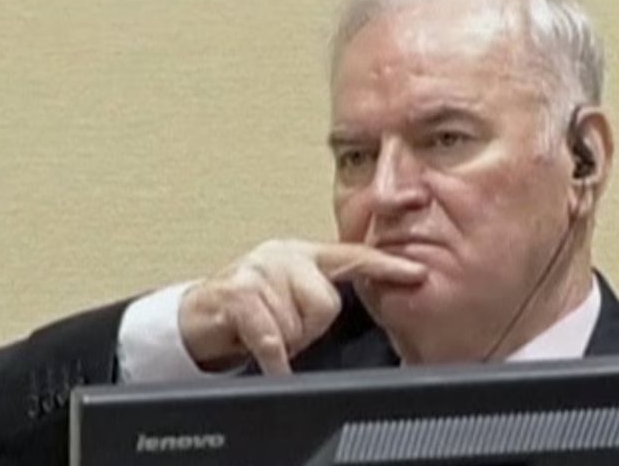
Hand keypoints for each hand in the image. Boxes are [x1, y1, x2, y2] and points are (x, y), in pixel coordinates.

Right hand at [178, 239, 425, 374]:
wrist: (199, 315)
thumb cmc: (251, 308)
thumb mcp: (290, 291)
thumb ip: (321, 291)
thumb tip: (364, 299)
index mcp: (304, 253)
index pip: (353, 257)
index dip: (387, 266)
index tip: (418, 273)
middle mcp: (284, 255)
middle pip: (325, 304)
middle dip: (309, 329)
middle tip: (285, 329)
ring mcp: (259, 271)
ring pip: (298, 325)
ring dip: (284, 342)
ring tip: (265, 332)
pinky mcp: (237, 295)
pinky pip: (271, 337)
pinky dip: (273, 360)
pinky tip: (272, 364)